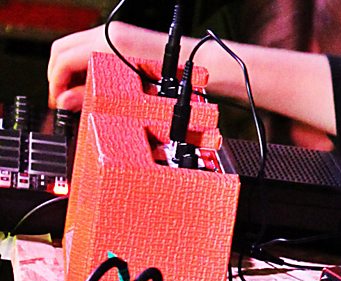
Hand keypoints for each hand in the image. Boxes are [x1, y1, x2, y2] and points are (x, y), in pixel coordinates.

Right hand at [47, 22, 166, 109]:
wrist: (200, 67)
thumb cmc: (174, 80)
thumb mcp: (128, 92)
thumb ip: (93, 94)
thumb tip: (67, 101)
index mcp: (108, 44)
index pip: (63, 59)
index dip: (56, 82)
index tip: (58, 100)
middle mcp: (109, 34)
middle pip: (62, 50)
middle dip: (58, 75)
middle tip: (64, 98)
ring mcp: (115, 34)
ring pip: (75, 49)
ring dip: (72, 71)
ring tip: (79, 94)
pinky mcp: (122, 39)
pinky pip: (91, 50)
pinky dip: (85, 66)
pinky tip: (94, 85)